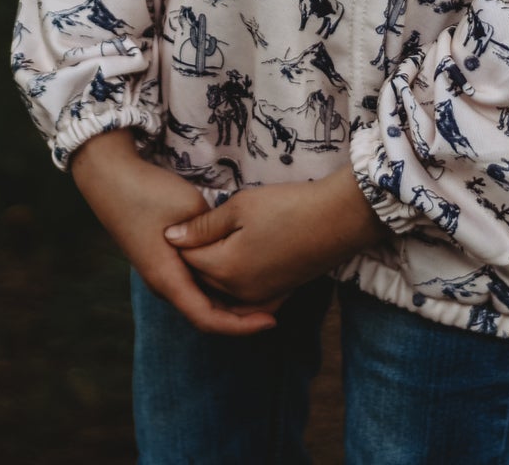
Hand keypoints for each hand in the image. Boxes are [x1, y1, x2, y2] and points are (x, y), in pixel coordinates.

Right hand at [71, 128, 279, 336]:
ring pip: (200, 298)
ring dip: (229, 299)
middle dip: (240, 315)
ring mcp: (161, 272)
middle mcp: (163, 284)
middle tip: (275, 304)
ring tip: (262, 290)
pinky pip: (193, 281)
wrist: (110, 177)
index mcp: (168, 279)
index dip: (241, 325)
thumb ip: (213, 234)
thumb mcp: (190, 210)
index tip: (271, 321)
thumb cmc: (149, 193)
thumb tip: (236, 248)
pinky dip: (216, 283)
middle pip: (206, 313)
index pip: (208, 319)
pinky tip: (236, 269)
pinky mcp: (161, 259)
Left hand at [165, 169, 387, 304]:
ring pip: (222, 290)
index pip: (187, 259)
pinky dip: (234, 289)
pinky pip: (245, 302)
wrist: (338, 220)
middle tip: (197, 225)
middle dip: (194, 256)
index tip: (183, 214)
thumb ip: (204, 226)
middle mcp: (240, 293)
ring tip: (216, 240)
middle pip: (203, 278)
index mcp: (226, 269)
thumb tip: (170, 237)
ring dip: (213, 271)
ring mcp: (260, 297)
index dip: (181, 237)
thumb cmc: (288, 206)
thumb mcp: (241, 206)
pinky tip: (236, 266)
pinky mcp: (278, 295)